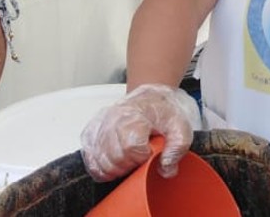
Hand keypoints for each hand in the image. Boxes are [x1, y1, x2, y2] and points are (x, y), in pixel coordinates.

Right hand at [80, 84, 199, 181]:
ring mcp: (99, 126)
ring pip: (100, 162)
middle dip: (130, 164)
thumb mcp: (179, 127)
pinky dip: (102, 167)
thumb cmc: (163, 112)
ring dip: (116, 168)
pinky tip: (115, 161)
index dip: (142, 156)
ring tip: (129, 158)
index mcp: (134, 116)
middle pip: (115, 158)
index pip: (130, 147)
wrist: (150, 98)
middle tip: (140, 156)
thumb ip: (176, 149)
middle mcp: (112, 119)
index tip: (148, 152)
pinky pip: (90, 161)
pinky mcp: (90, 133)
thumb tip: (166, 169)